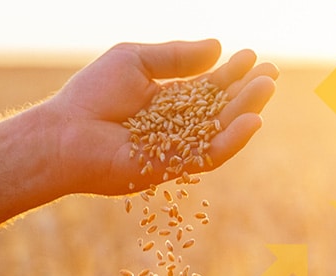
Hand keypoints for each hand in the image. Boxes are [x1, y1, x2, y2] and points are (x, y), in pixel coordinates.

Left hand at [41, 39, 277, 195]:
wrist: (64, 133)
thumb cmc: (91, 95)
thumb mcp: (134, 61)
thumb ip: (175, 56)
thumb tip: (217, 47)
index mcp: (166, 101)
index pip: (208, 87)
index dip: (231, 72)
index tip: (251, 56)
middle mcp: (174, 126)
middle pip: (220, 108)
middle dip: (247, 90)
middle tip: (271, 72)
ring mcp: (176, 148)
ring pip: (220, 130)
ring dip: (246, 110)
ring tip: (266, 89)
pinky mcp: (173, 169)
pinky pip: (209, 155)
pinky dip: (232, 140)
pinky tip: (251, 122)